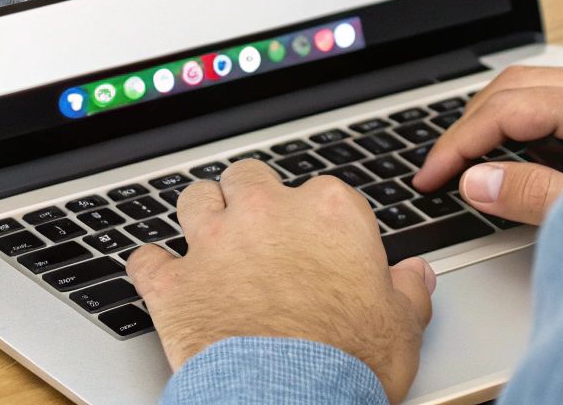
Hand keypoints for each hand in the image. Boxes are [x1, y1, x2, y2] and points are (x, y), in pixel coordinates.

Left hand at [127, 160, 436, 402]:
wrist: (286, 397)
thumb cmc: (348, 362)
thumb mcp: (402, 327)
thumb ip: (408, 292)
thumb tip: (416, 276)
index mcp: (329, 214)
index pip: (322, 192)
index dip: (318, 218)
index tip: (319, 242)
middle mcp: (268, 214)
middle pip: (250, 178)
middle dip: (251, 197)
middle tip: (258, 227)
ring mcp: (215, 243)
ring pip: (195, 199)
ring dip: (199, 214)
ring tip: (207, 236)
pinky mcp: (174, 282)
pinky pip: (146, 259)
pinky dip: (150, 267)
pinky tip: (157, 275)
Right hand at [412, 65, 562, 223]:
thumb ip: (536, 195)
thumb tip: (476, 179)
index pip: (511, 107)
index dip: (460, 141)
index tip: (431, 176)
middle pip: (523, 85)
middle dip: (473, 123)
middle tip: (442, 167)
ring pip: (549, 90)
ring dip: (506, 120)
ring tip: (479, 165)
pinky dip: (541, 125)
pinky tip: (536, 162)